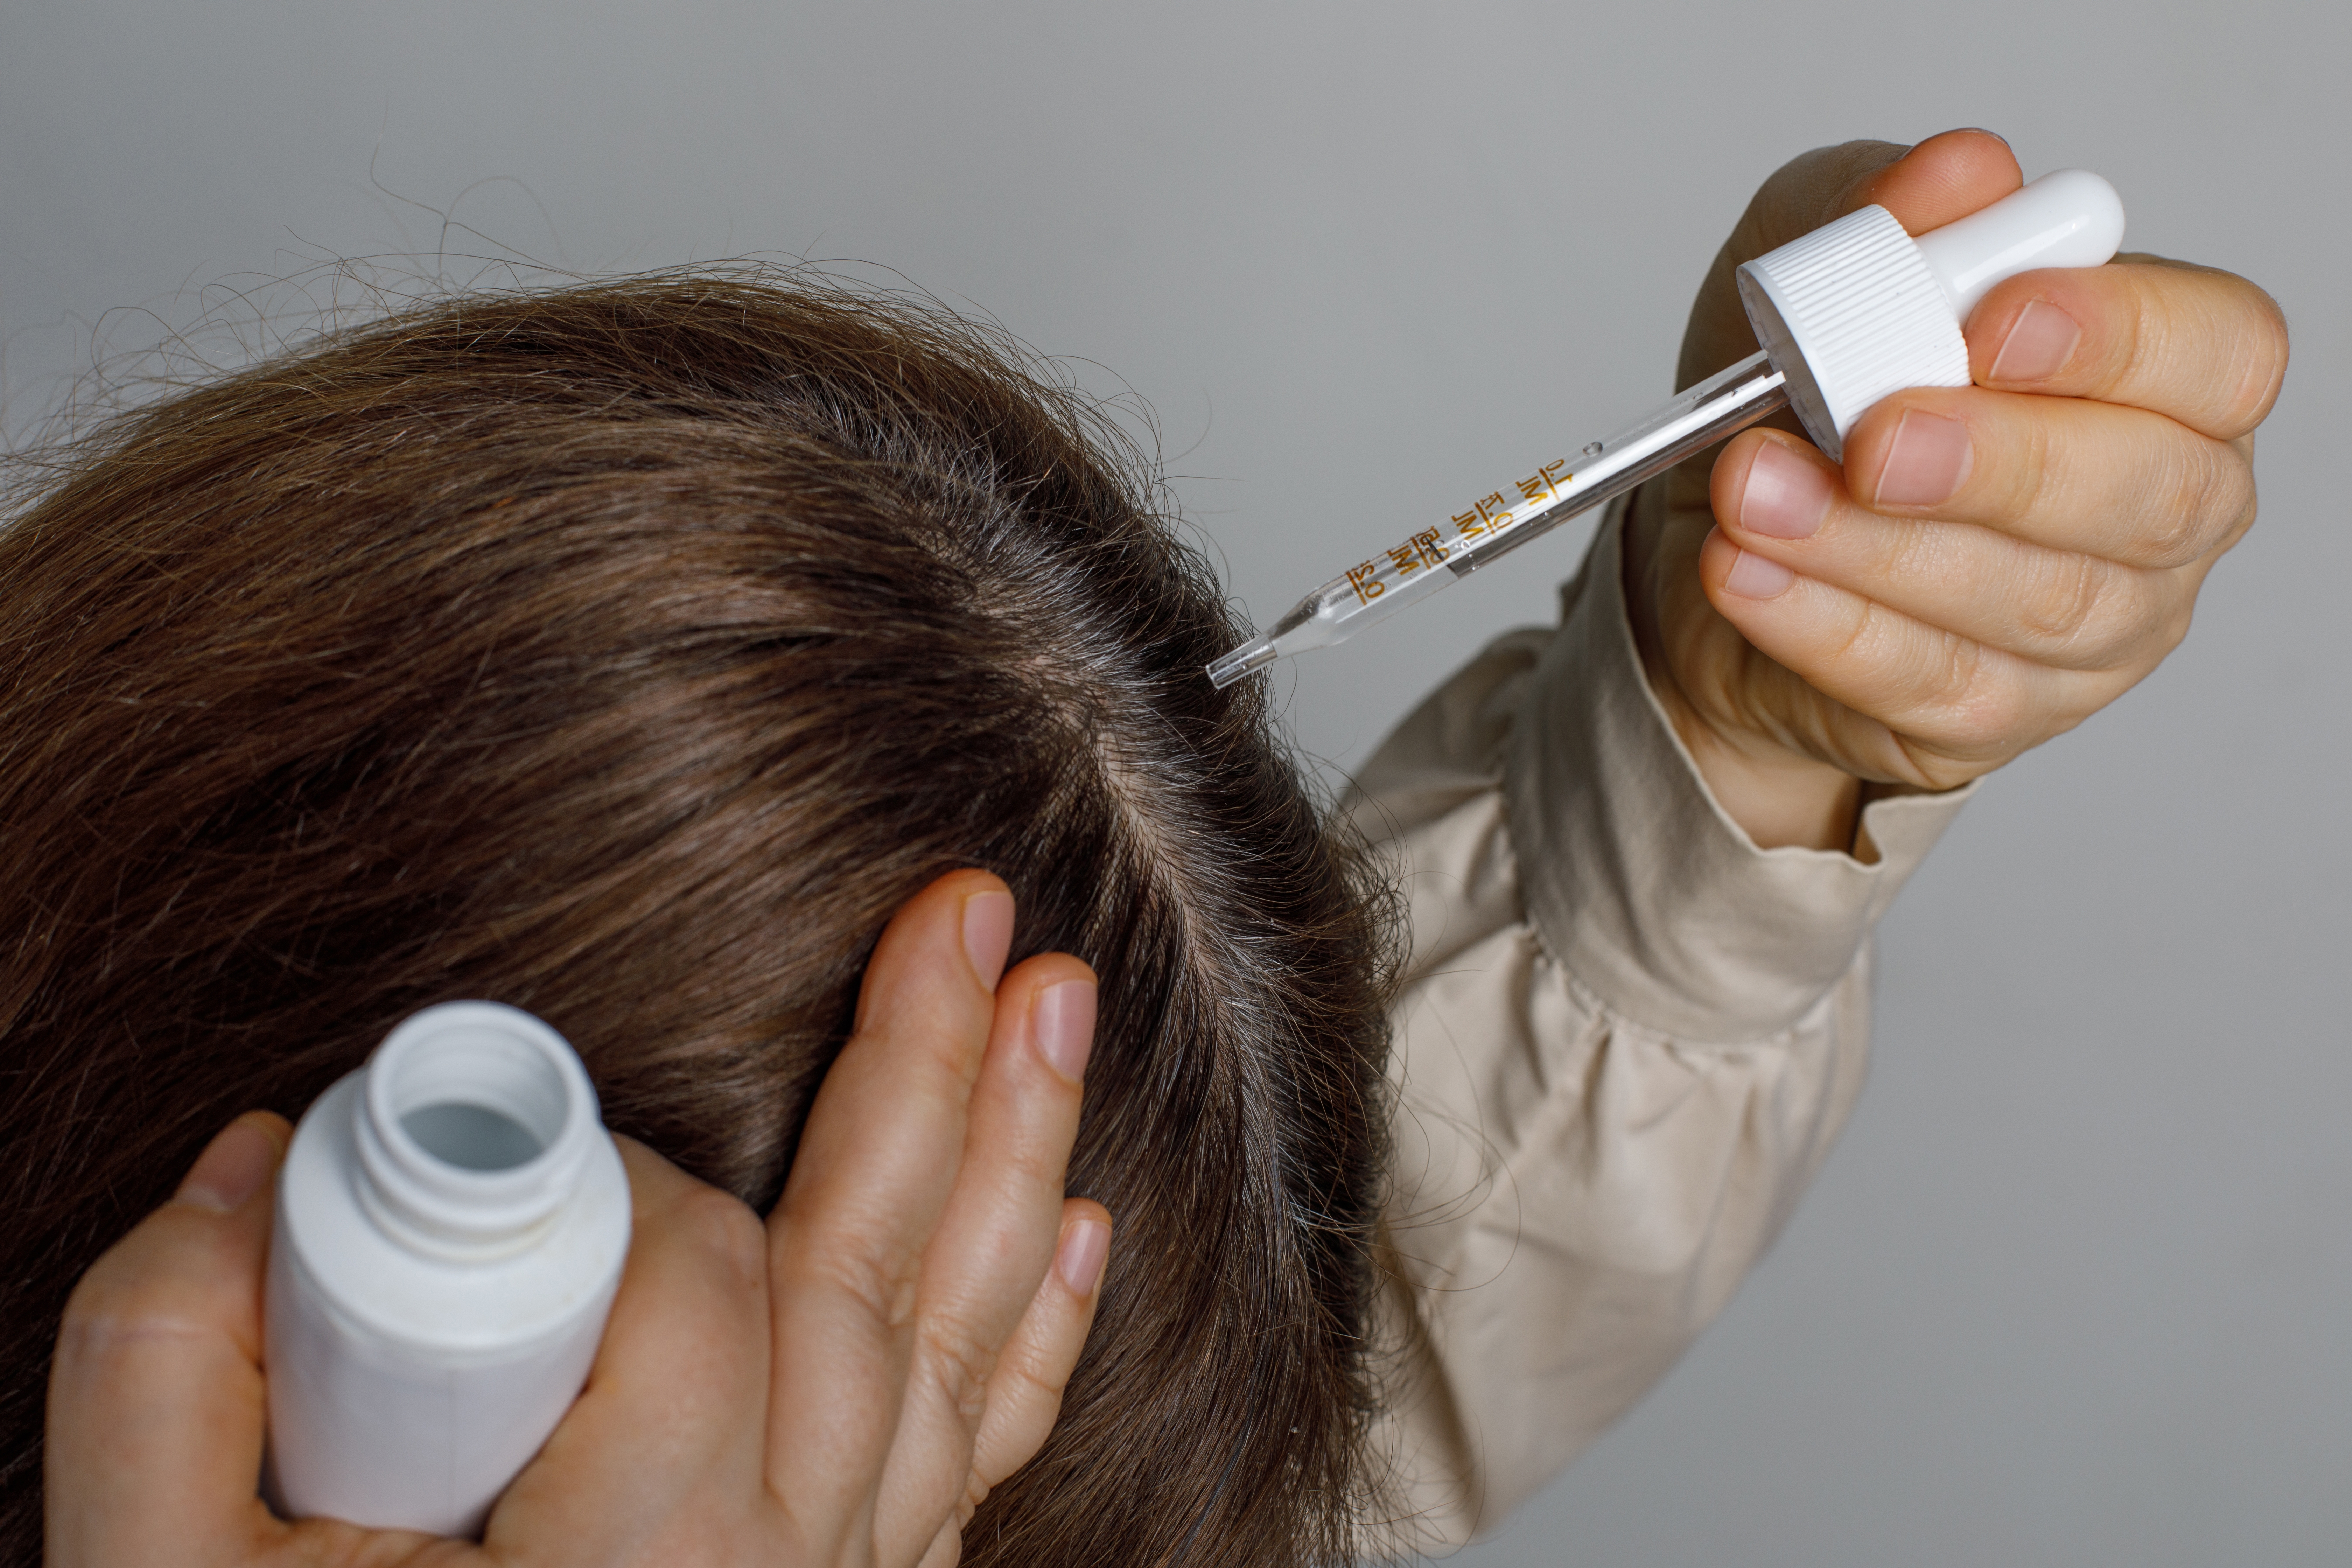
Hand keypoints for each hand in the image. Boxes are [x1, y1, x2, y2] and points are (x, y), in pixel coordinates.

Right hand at [45, 869, 1110, 1567]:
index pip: (687, 1289)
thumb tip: (252, 1171)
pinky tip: (1076, 1227)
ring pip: (957, 1346)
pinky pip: (977, 1456)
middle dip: (931, 1070)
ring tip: (1056, 1003)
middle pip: (872, 1276)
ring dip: (1015, 1157)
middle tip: (973, 911)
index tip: (534, 1141)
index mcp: (641, 1558)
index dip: (617, 1179)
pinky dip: (1033, 1336)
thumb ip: (167, 1372)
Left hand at [1625, 129, 2288, 851]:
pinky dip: (1820, 621)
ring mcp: (2093, 632)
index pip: (2217, 353)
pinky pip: (1925, 682)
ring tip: (1753, 492)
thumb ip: (1883, 210)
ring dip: (1870, 544)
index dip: (2120, 339)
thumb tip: (1956, 176)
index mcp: (2163, 378)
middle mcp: (2159, 509)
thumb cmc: (1808, 396)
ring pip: (2024, 599)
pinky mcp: (1994, 715)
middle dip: (1995, 461)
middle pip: (2138, 493)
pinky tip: (1745, 570)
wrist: (1725, 538)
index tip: (1993, 322)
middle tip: (1868, 435)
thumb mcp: (1817, 269)